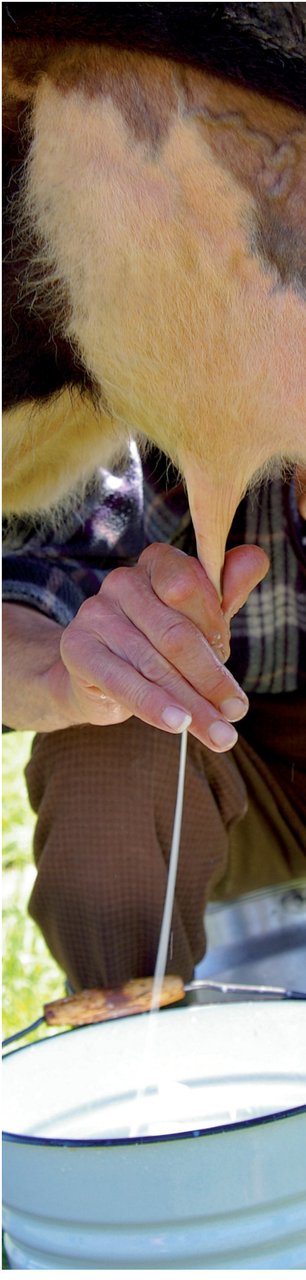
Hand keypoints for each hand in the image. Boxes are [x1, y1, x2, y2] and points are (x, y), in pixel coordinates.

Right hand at [56, 541, 267, 750]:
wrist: (97, 675)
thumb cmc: (157, 642)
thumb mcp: (199, 618)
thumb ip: (228, 592)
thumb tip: (256, 558)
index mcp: (157, 562)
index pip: (189, 587)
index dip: (213, 628)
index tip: (228, 659)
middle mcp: (122, 580)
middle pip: (174, 633)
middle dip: (211, 678)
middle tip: (236, 712)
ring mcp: (95, 612)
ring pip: (154, 664)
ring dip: (192, 704)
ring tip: (220, 734)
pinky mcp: (77, 648)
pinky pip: (123, 681)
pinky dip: (154, 707)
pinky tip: (179, 725)